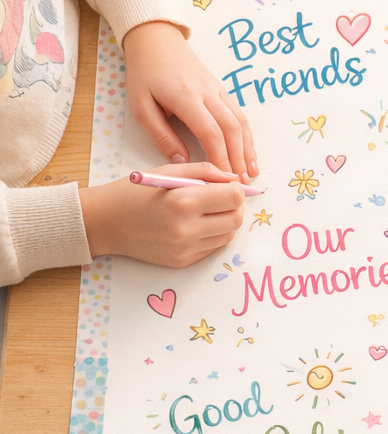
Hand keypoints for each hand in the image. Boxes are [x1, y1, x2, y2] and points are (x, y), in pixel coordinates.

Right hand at [79, 162, 245, 266]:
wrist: (106, 223)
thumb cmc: (135, 192)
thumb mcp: (168, 172)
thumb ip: (205, 171)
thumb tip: (235, 179)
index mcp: (183, 201)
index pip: (234, 197)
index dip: (235, 189)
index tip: (226, 185)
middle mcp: (187, 228)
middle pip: (236, 219)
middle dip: (234, 206)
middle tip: (222, 198)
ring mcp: (185, 249)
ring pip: (227, 235)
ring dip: (224, 221)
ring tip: (207, 211)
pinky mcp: (183, 262)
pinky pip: (212, 248)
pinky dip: (212, 235)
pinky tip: (196, 224)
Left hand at [122, 21, 256, 180]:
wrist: (156, 41)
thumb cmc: (145, 75)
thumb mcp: (141, 107)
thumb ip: (161, 135)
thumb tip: (182, 162)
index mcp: (186, 97)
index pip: (211, 132)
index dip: (220, 158)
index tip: (222, 181)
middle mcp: (208, 93)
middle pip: (231, 128)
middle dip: (238, 159)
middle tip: (241, 184)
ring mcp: (218, 90)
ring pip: (240, 122)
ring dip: (248, 149)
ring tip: (251, 173)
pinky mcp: (222, 90)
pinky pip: (239, 114)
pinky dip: (247, 136)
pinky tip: (249, 153)